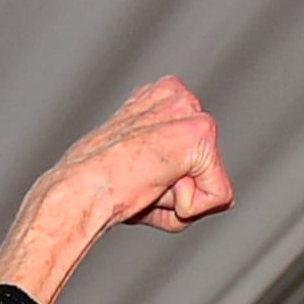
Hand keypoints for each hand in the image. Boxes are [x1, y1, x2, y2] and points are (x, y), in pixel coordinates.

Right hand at [0, 77, 231, 303]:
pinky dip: (188, 208)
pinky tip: (154, 185)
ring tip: (143, 184)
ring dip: (177, 201)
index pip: (193, 159)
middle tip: (137, 183)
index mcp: (159, 97)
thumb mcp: (138, 169)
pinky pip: (218, 195)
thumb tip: (224, 198)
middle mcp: (177, 95)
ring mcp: (189, 110)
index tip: (132, 176)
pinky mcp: (201, 132)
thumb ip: (173, 170)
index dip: (166, 186)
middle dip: (176, 193)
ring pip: (211, 184)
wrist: (79, 191)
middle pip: (206, 170)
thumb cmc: (97, 189)